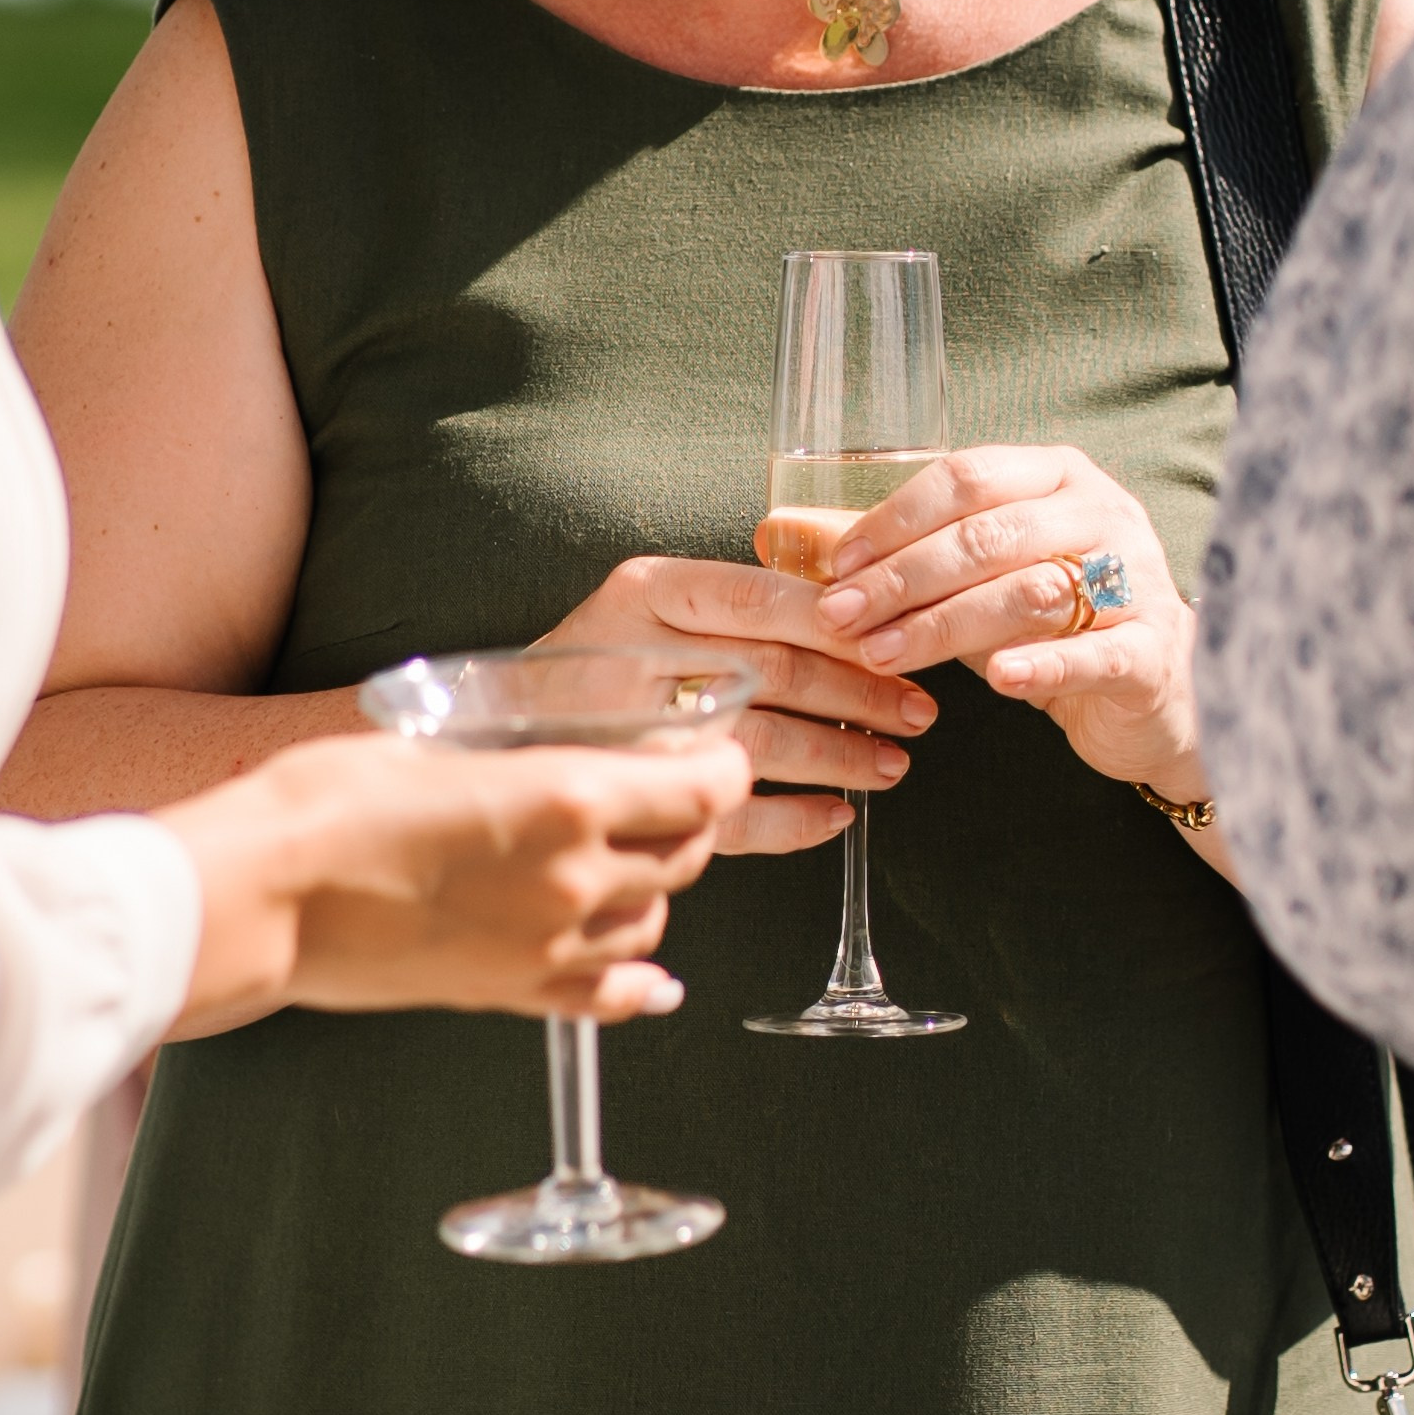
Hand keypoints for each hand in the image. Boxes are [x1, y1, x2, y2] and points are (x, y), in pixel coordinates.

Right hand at [159, 728, 752, 1034]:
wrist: (263, 894)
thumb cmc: (328, 802)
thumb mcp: (438, 743)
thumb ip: (518, 757)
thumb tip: (556, 757)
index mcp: (565, 799)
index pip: (700, 791)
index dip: (720, 768)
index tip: (713, 753)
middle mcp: (575, 879)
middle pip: (685, 857)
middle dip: (688, 822)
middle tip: (667, 796)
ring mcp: (545, 946)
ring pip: (653, 924)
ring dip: (655, 891)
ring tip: (628, 863)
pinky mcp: (508, 993)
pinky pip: (607, 997)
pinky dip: (640, 983)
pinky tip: (654, 979)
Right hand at [535, 554, 937, 855]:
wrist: (495, 727)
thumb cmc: (599, 663)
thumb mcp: (653, 607)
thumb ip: (735, 608)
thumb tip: (860, 614)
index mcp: (646, 592)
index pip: (761, 597)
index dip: (841, 624)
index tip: (900, 642)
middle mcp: (632, 653)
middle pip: (770, 668)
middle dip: (858, 693)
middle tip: (917, 712)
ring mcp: (627, 731)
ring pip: (755, 743)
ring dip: (837, 758)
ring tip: (891, 766)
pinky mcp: (631, 801)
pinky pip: (726, 817)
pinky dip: (792, 822)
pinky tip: (834, 816)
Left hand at [809, 445, 1206, 799]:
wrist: (1153, 691)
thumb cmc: (1049, 622)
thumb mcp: (974, 578)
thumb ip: (895, 554)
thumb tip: (783, 530)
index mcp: (1056, 476)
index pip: (967, 478)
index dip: (895, 519)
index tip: (837, 566)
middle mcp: (1103, 513)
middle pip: (990, 535)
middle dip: (903, 578)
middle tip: (841, 618)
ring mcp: (1138, 578)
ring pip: (1031, 591)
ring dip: (946, 624)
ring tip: (884, 653)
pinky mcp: (1154, 650)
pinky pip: (1096, 652)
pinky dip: (1043, 663)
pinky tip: (996, 680)